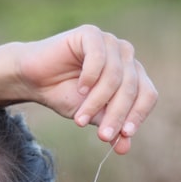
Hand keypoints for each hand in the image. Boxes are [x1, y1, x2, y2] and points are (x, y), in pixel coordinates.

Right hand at [17, 25, 157, 153]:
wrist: (33, 80)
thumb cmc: (63, 95)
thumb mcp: (90, 116)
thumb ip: (109, 126)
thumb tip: (125, 148)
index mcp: (132, 74)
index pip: (147, 94)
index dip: (138, 115)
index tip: (124, 135)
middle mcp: (125, 56)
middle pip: (131, 88)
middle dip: (116, 114)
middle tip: (102, 136)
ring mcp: (109, 42)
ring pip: (115, 75)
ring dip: (97, 102)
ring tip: (80, 119)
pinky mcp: (90, 34)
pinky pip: (99, 57)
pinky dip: (90, 77)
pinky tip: (80, 89)